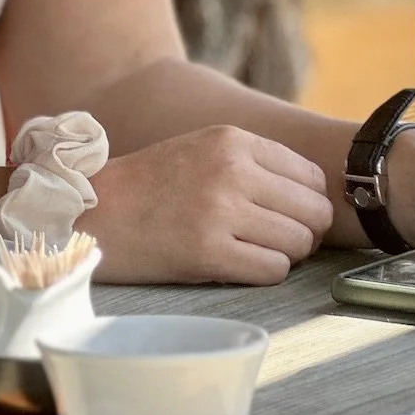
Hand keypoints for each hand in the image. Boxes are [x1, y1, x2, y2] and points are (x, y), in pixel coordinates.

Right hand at [88, 126, 334, 285]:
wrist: (96, 211)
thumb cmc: (152, 185)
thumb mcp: (203, 149)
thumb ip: (254, 161)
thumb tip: (318, 194)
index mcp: (232, 140)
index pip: (312, 177)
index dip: (308, 203)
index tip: (288, 215)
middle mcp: (232, 171)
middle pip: (313, 212)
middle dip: (304, 232)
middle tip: (277, 240)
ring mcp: (221, 211)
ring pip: (298, 243)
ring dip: (284, 254)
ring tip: (251, 251)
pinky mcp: (209, 252)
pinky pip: (273, 270)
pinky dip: (263, 273)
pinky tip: (236, 265)